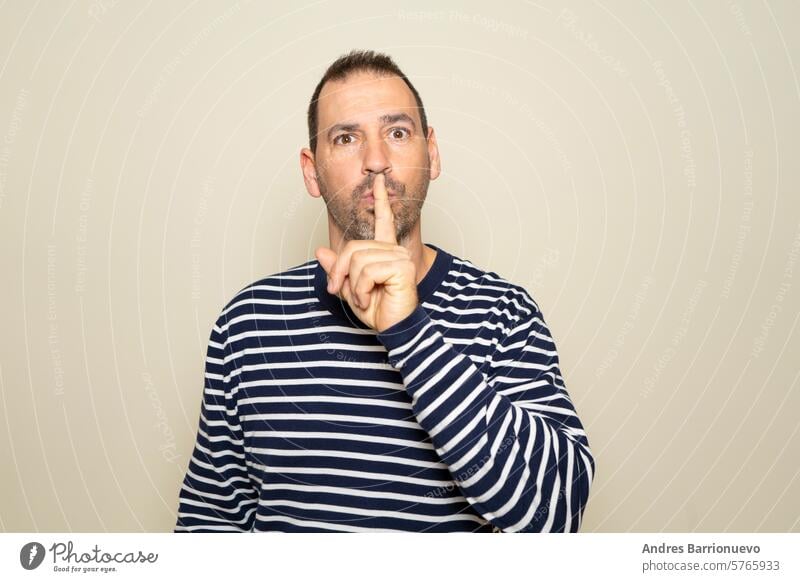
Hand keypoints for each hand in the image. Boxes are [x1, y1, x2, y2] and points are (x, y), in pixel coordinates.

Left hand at [316, 173, 418, 331]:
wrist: (394, 329)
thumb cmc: (377, 310)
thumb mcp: (349, 289)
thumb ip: (337, 270)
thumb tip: (321, 251)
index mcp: (385, 251)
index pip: (383, 220)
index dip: (380, 200)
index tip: (379, 181)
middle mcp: (394, 250)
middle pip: (353, 247)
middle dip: (340, 271)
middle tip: (338, 290)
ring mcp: (399, 257)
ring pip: (358, 260)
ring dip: (352, 285)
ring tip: (361, 298)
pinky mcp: (402, 268)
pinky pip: (366, 271)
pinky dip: (359, 289)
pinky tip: (367, 299)